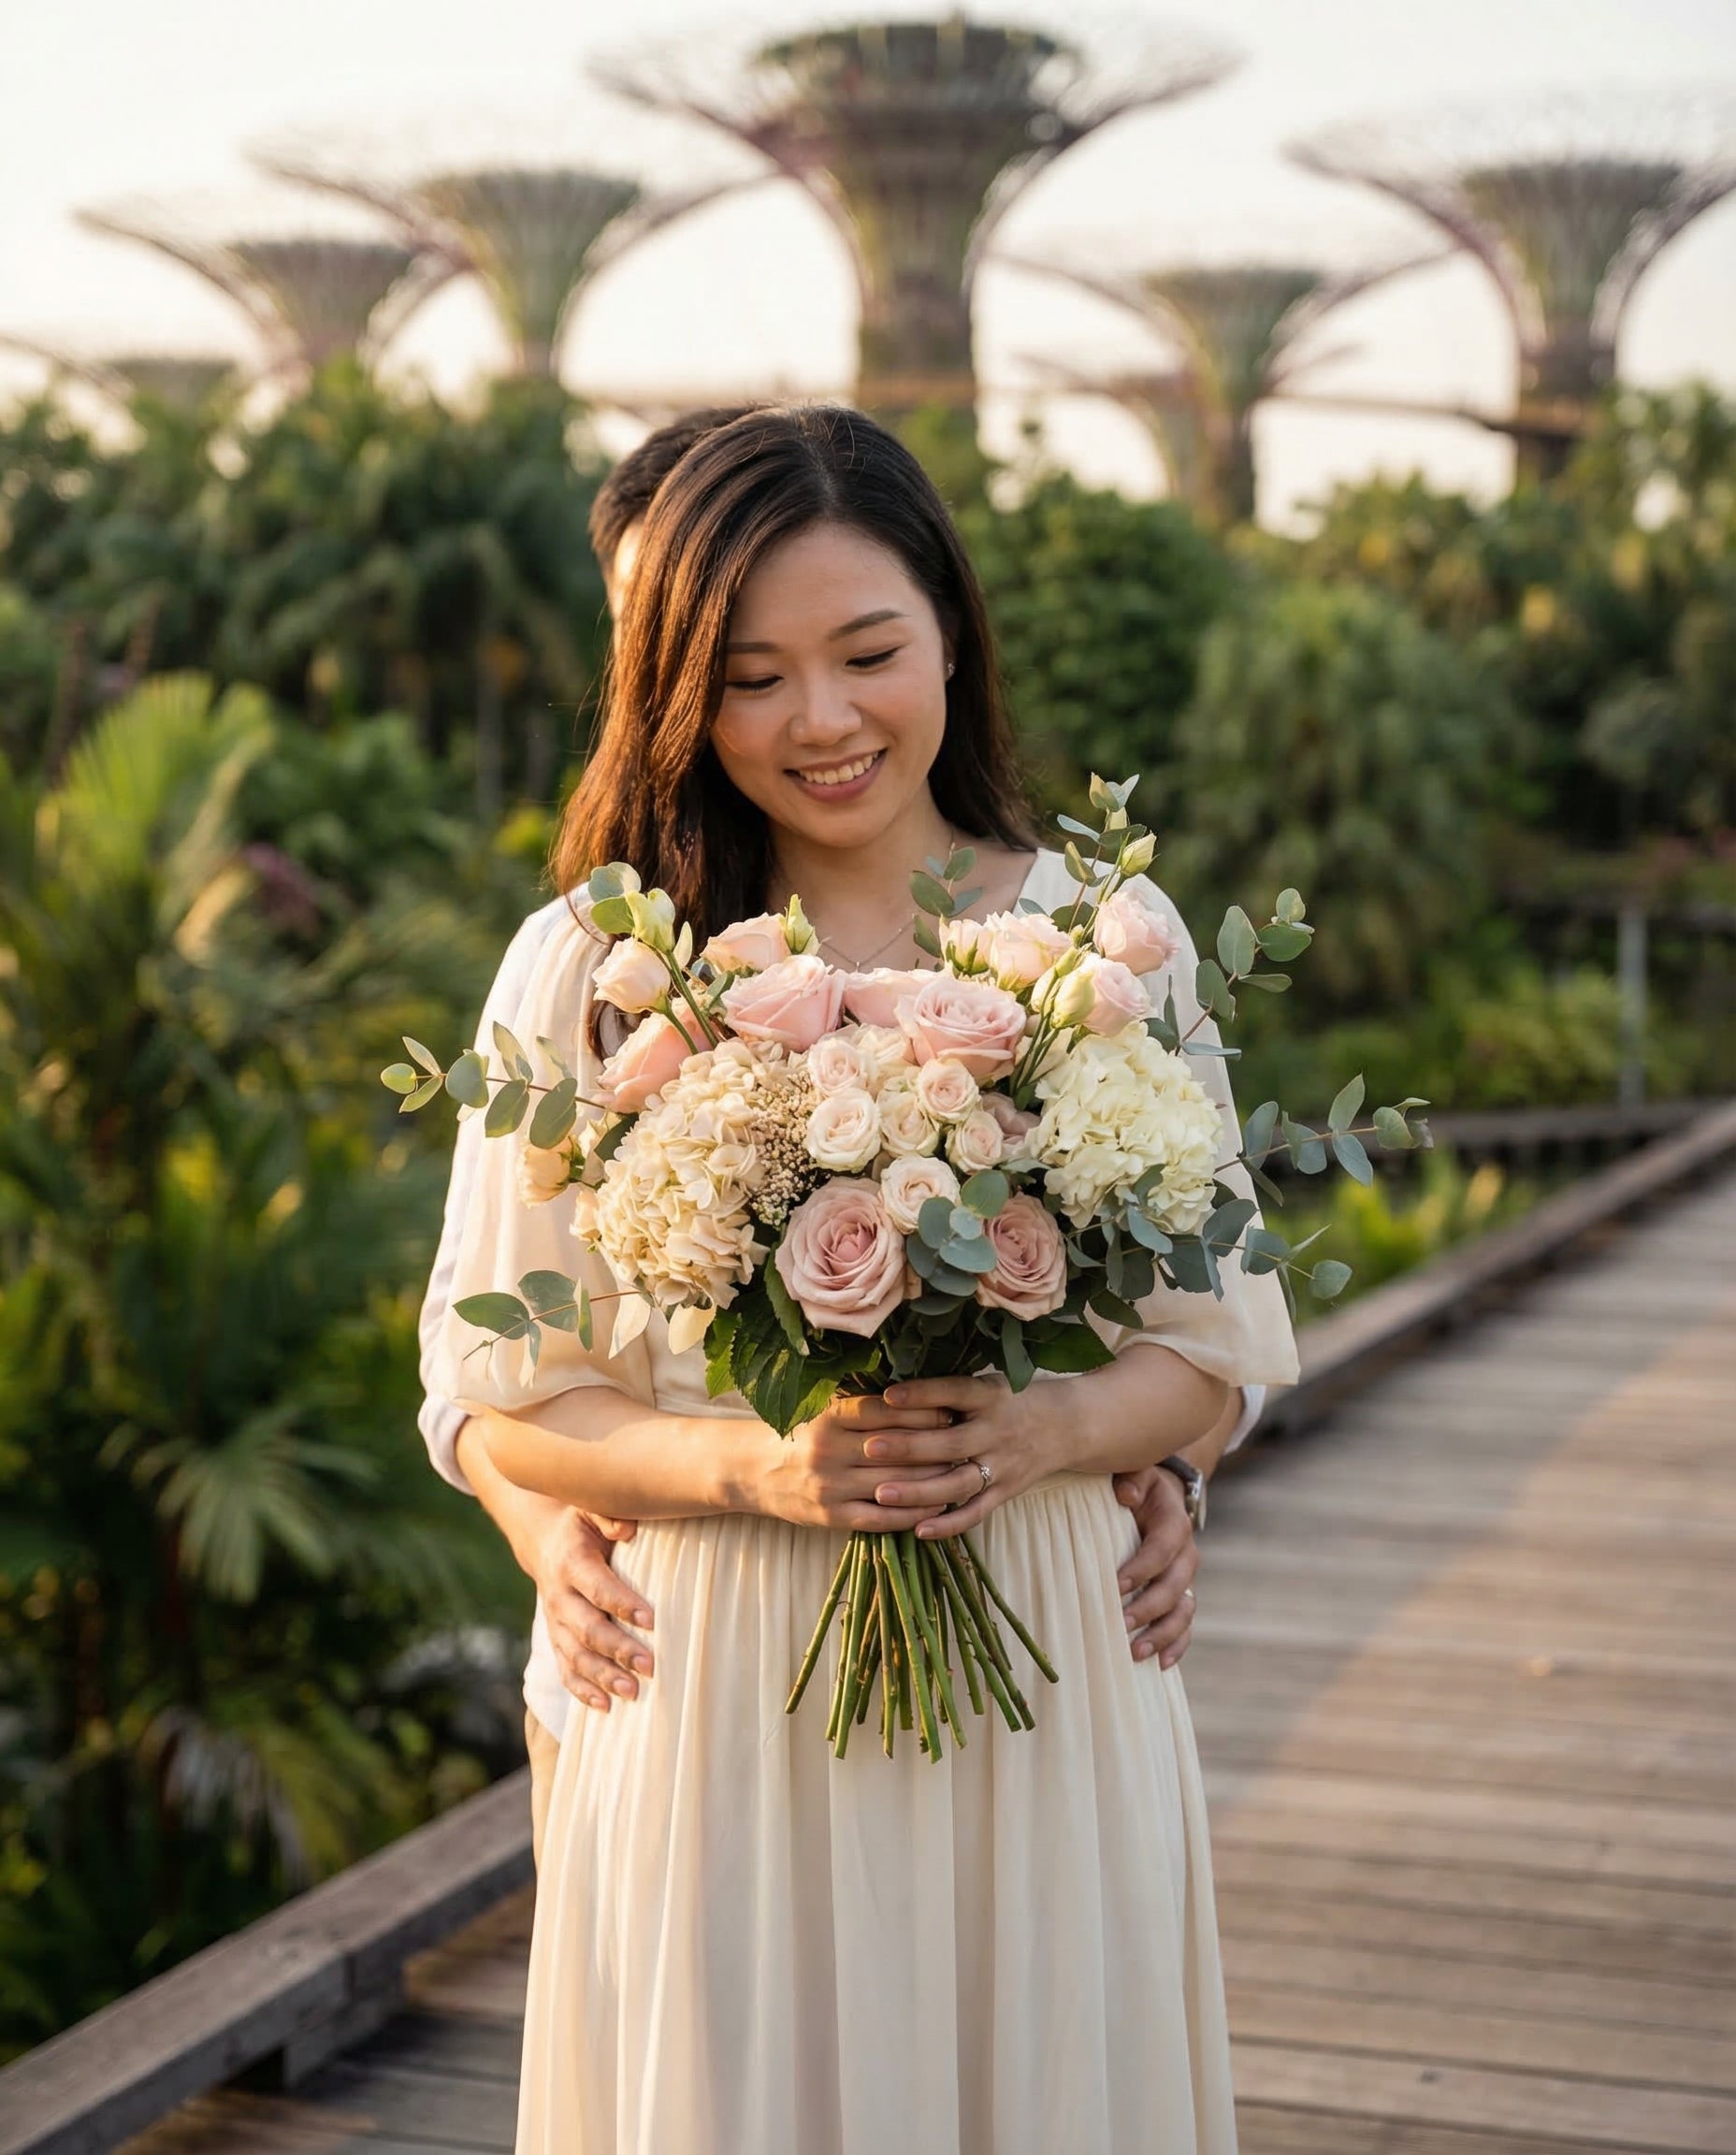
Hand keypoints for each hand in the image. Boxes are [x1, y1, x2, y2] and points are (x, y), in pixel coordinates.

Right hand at [533, 1507, 655, 1713]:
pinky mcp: (557, 1640)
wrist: (545, 1543)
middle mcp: (559, 1596)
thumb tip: (628, 1529)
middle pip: (587, 1628)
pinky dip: (583, 1690)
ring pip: (576, 1655)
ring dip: (603, 1677)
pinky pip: (566, 1670)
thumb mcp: (592, 1509)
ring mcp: (555, 1622)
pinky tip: (605, 1706)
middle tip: (650, 1666)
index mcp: (571, 1562)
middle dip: (617, 1649)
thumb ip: (609, 1515)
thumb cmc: (583, 1525)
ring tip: (633, 1692)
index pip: (597, 1587)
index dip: (622, 1604)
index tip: (652, 1620)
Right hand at [751, 1393, 960, 1531]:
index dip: (922, 1411)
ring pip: (892, 1483)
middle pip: (894, 1448)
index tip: (952, 1409)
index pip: (885, 1411)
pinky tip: (936, 1508)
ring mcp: (830, 1486)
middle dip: (936, 1446)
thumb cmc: (801, 1435)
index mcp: (829, 1417)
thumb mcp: (824, 1411)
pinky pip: (880, 1518)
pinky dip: (911, 1514)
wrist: (754, 1470)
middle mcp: (829, 1450)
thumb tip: (918, 1393)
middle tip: (967, 1442)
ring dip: (931, 1481)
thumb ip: (862, 1404)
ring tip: (960, 1474)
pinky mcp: (831, 1516)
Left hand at [864, 1375, 1063, 1538]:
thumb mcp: (989, 1383)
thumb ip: (949, 1389)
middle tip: (870, 1448)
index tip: (887, 1396)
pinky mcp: (1006, 1491)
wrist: (1068, 1425)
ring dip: (919, 1491)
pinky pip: (976, 1512)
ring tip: (881, 1493)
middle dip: (909, 1447)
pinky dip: (948, 1525)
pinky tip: (917, 1530)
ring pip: (958, 1483)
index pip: (954, 1393)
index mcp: (991, 1397)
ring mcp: (1003, 1465)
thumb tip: (891, 1388)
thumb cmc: (1012, 1400)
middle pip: (951, 1443)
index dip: (922, 1394)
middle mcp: (998, 1431)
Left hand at [1112, 1465, 1198, 1669]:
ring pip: (1183, 1613)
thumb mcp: (1137, 1473)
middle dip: (1148, 1608)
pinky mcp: (1181, 1599)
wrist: (1160, 1499)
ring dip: (1161, 1635)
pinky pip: (1185, 1627)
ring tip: (1135, 1653)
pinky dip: (1176, 1647)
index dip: (1142, 1568)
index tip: (1115, 1585)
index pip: (1162, 1549)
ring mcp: (1185, 1581)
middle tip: (1119, 1624)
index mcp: (1174, 1523)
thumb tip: (1126, 1494)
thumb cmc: (1138, 1487)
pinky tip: (1160, 1665)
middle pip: (1174, 1587)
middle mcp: (1185, 1555)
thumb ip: (1132, 1477)